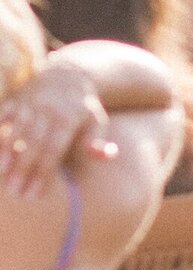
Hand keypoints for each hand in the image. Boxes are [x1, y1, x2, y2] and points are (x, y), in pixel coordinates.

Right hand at [0, 66, 114, 197]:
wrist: (67, 75)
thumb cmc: (81, 108)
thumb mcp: (97, 122)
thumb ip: (98, 142)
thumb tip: (105, 156)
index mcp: (68, 118)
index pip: (54, 149)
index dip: (43, 172)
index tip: (34, 194)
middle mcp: (48, 109)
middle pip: (33, 142)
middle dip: (24, 168)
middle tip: (15, 192)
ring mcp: (30, 103)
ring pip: (15, 130)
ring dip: (6, 152)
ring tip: (1, 174)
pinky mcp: (16, 99)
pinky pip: (2, 116)